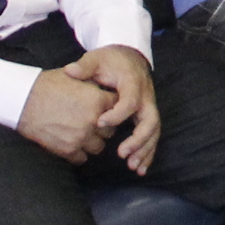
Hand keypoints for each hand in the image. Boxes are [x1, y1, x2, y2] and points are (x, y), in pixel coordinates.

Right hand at [16, 65, 120, 162]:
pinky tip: (70, 142)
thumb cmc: (48, 85)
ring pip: (99, 147)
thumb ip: (94, 86)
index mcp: (98, 100)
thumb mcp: (76, 78)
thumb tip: (106, 89)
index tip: (104, 109)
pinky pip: (82, 158)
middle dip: (103, 127)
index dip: (110, 109)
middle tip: (90, 121)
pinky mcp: (68, 150)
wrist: (23, 100)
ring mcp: (81, 137)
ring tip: (81, 133)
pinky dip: (78, 152)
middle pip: (110, 130)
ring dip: (92, 141)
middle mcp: (93, 121)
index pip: (118, 109)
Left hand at [66, 46, 160, 173]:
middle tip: (121, 153)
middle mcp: (146, 96)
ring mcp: (149, 107)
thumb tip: (70, 71)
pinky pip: (153, 135)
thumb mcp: (97, 58)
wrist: (129, 56)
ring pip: (154, 132)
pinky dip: (148, 152)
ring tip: (132, 167)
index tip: (99, 122)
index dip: (117, 114)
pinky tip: (140, 168)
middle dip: (138, 139)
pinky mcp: (148, 115)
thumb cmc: (111, 60)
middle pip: (150, 120)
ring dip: (145, 150)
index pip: (129, 101)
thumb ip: (85, 66)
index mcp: (133, 83)